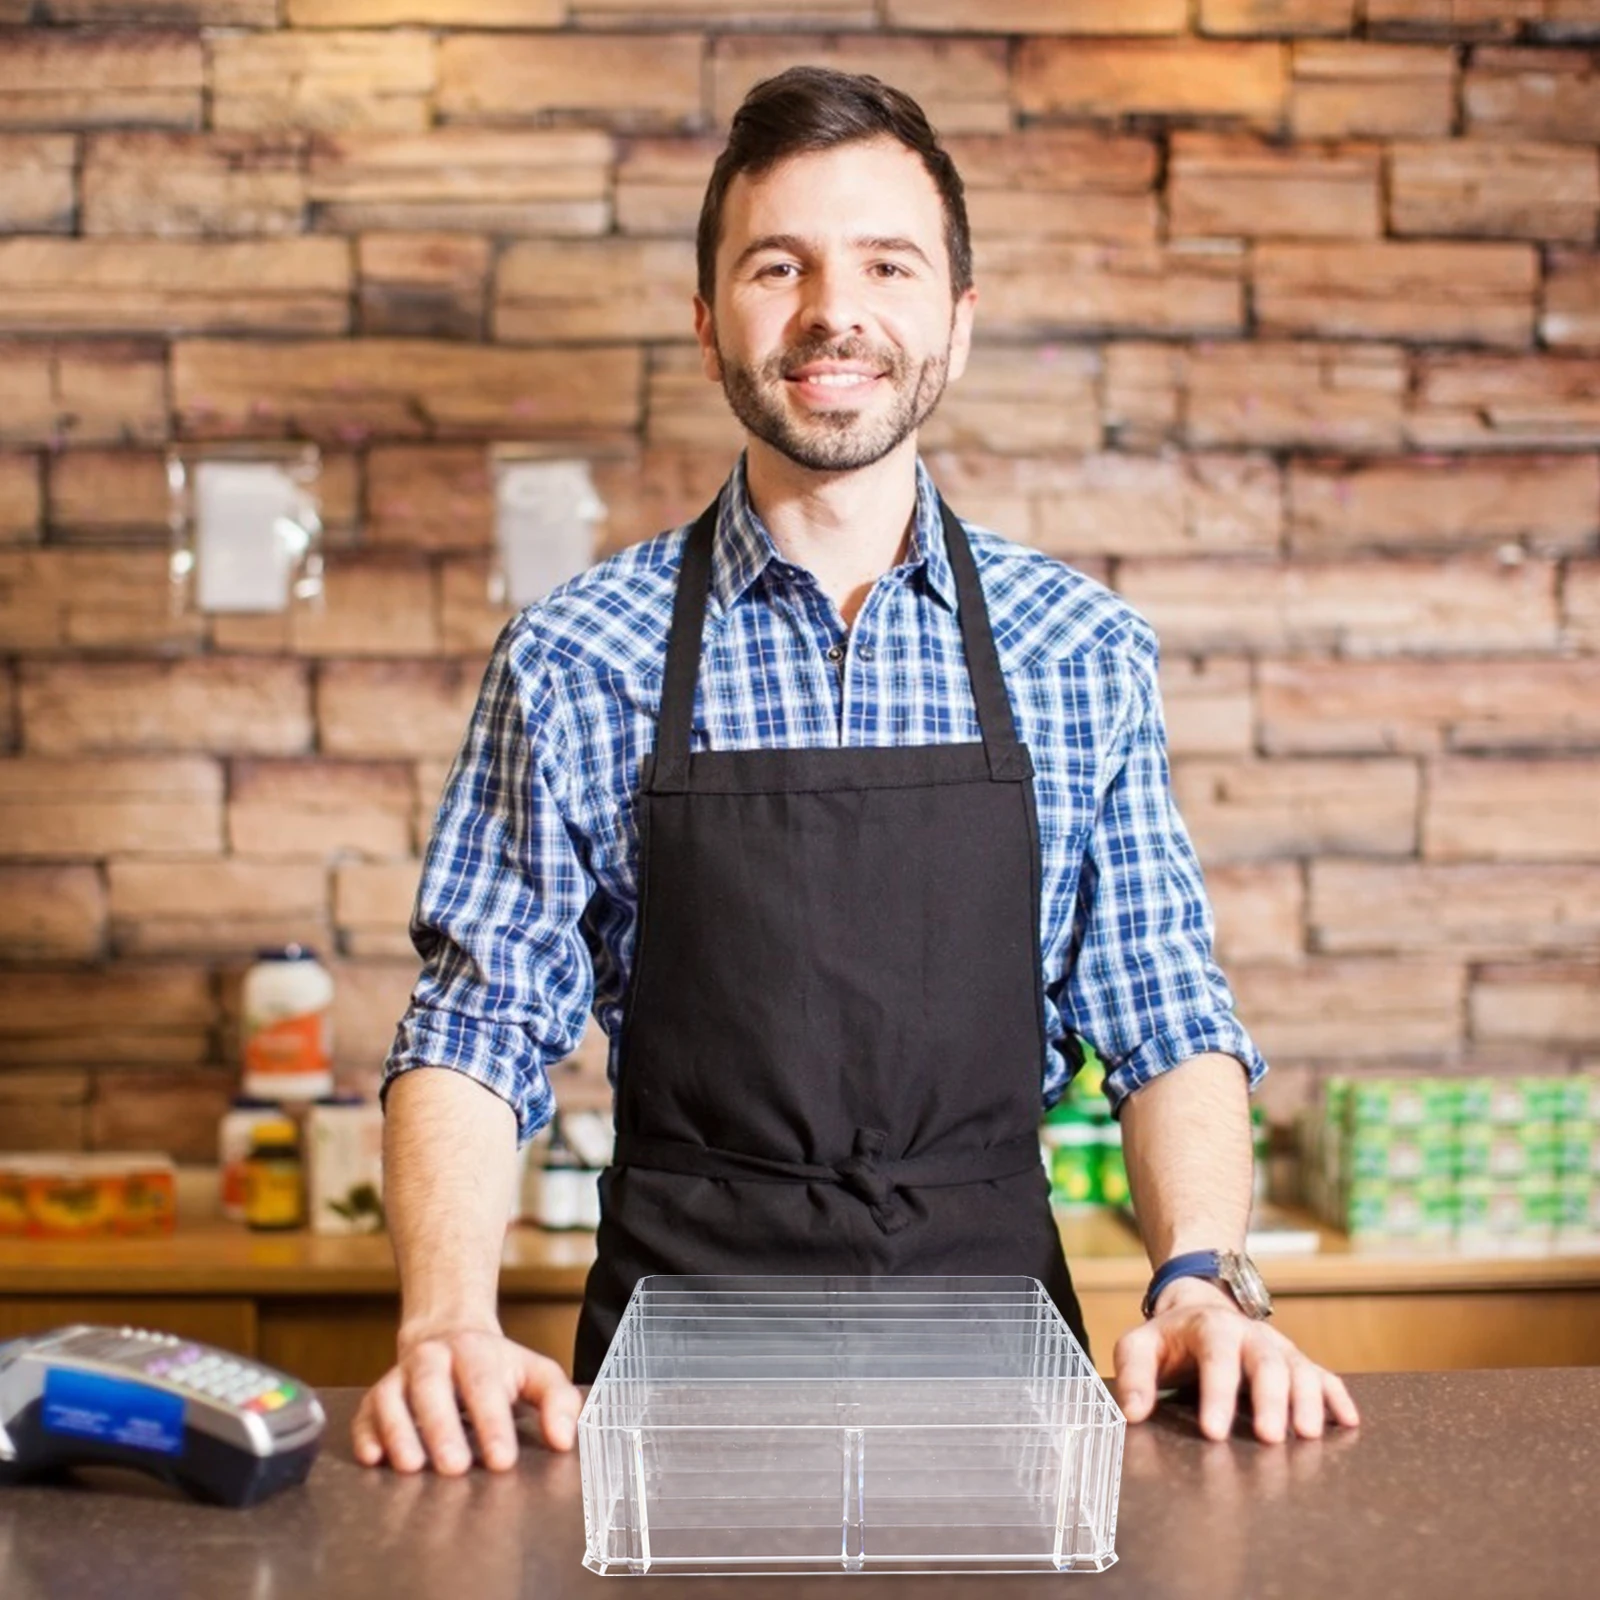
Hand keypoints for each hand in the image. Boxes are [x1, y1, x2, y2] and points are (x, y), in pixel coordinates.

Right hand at [351, 1322, 582, 1473]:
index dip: (493, 1422)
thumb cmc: (495, 1365)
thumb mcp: (534, 1372)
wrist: (448, 1333)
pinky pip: (365, 1413)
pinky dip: (366, 1435)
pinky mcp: (375, 1397)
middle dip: (442, 1428)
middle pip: (432, 1388)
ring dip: (399, 1432)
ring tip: (411, 1467)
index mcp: (475, 1351)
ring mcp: (400, 1376)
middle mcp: (432, 1358)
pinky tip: (373, 1458)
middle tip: (455, 1468)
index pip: (483, 1384)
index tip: (502, 1460)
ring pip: (391, 1398)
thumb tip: (564, 1438)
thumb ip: (557, 1400)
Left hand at [1112, 1278, 1359, 1443]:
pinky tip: (1349, 1422)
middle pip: (1266, 1363)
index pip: (1216, 1358)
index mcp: (1211, 1328)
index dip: (1216, 1395)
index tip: (1213, 1432)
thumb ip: (1133, 1376)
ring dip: (1307, 1401)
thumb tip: (1132, 1414)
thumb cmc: (1168, 1339)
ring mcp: (1278, 1348)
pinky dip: (1338, 1397)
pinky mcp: (1297, 1363)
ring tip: (1307, 1436)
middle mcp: (1250, 1335)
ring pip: (1300, 1370)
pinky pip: (1324, 1377)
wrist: (1199, 1306)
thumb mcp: (1140, 1346)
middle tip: (1270, 1438)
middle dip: (1270, 1401)